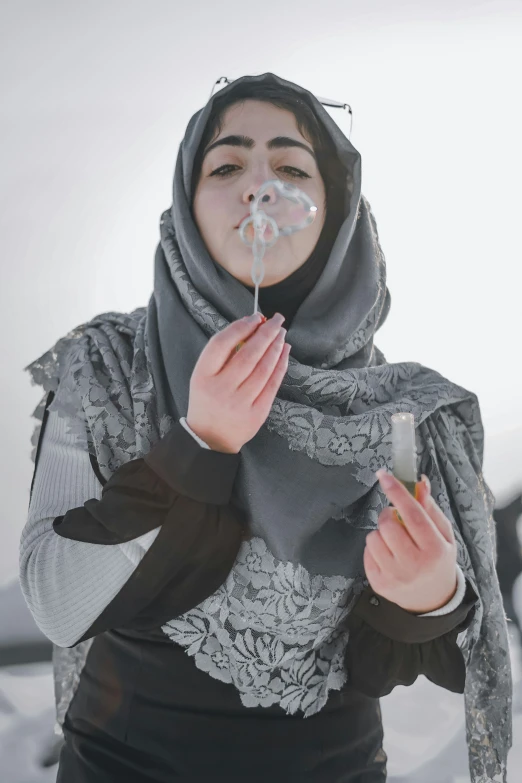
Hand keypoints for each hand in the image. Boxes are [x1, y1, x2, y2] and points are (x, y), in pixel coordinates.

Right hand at [186, 312, 289, 453]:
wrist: (210, 438)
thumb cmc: (208, 399)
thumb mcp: (203, 376)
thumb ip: (223, 353)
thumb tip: (253, 326)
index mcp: (203, 376)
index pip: (221, 344)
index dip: (240, 327)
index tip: (255, 316)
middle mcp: (221, 389)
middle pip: (247, 354)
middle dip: (265, 333)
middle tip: (277, 319)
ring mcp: (239, 403)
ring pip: (263, 368)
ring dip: (275, 347)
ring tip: (281, 333)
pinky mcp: (256, 414)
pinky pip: (272, 384)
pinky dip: (280, 365)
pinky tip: (284, 352)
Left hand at [363, 470, 457, 613]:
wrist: (433, 600)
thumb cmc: (438, 560)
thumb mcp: (443, 534)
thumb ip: (430, 508)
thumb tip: (420, 482)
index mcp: (435, 550)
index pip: (414, 516)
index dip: (397, 493)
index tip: (384, 475)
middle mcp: (415, 565)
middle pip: (388, 525)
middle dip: (388, 514)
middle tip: (395, 518)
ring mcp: (395, 577)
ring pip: (373, 537)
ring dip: (381, 532)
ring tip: (394, 539)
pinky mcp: (379, 584)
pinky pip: (366, 552)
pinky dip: (374, 548)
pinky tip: (388, 554)